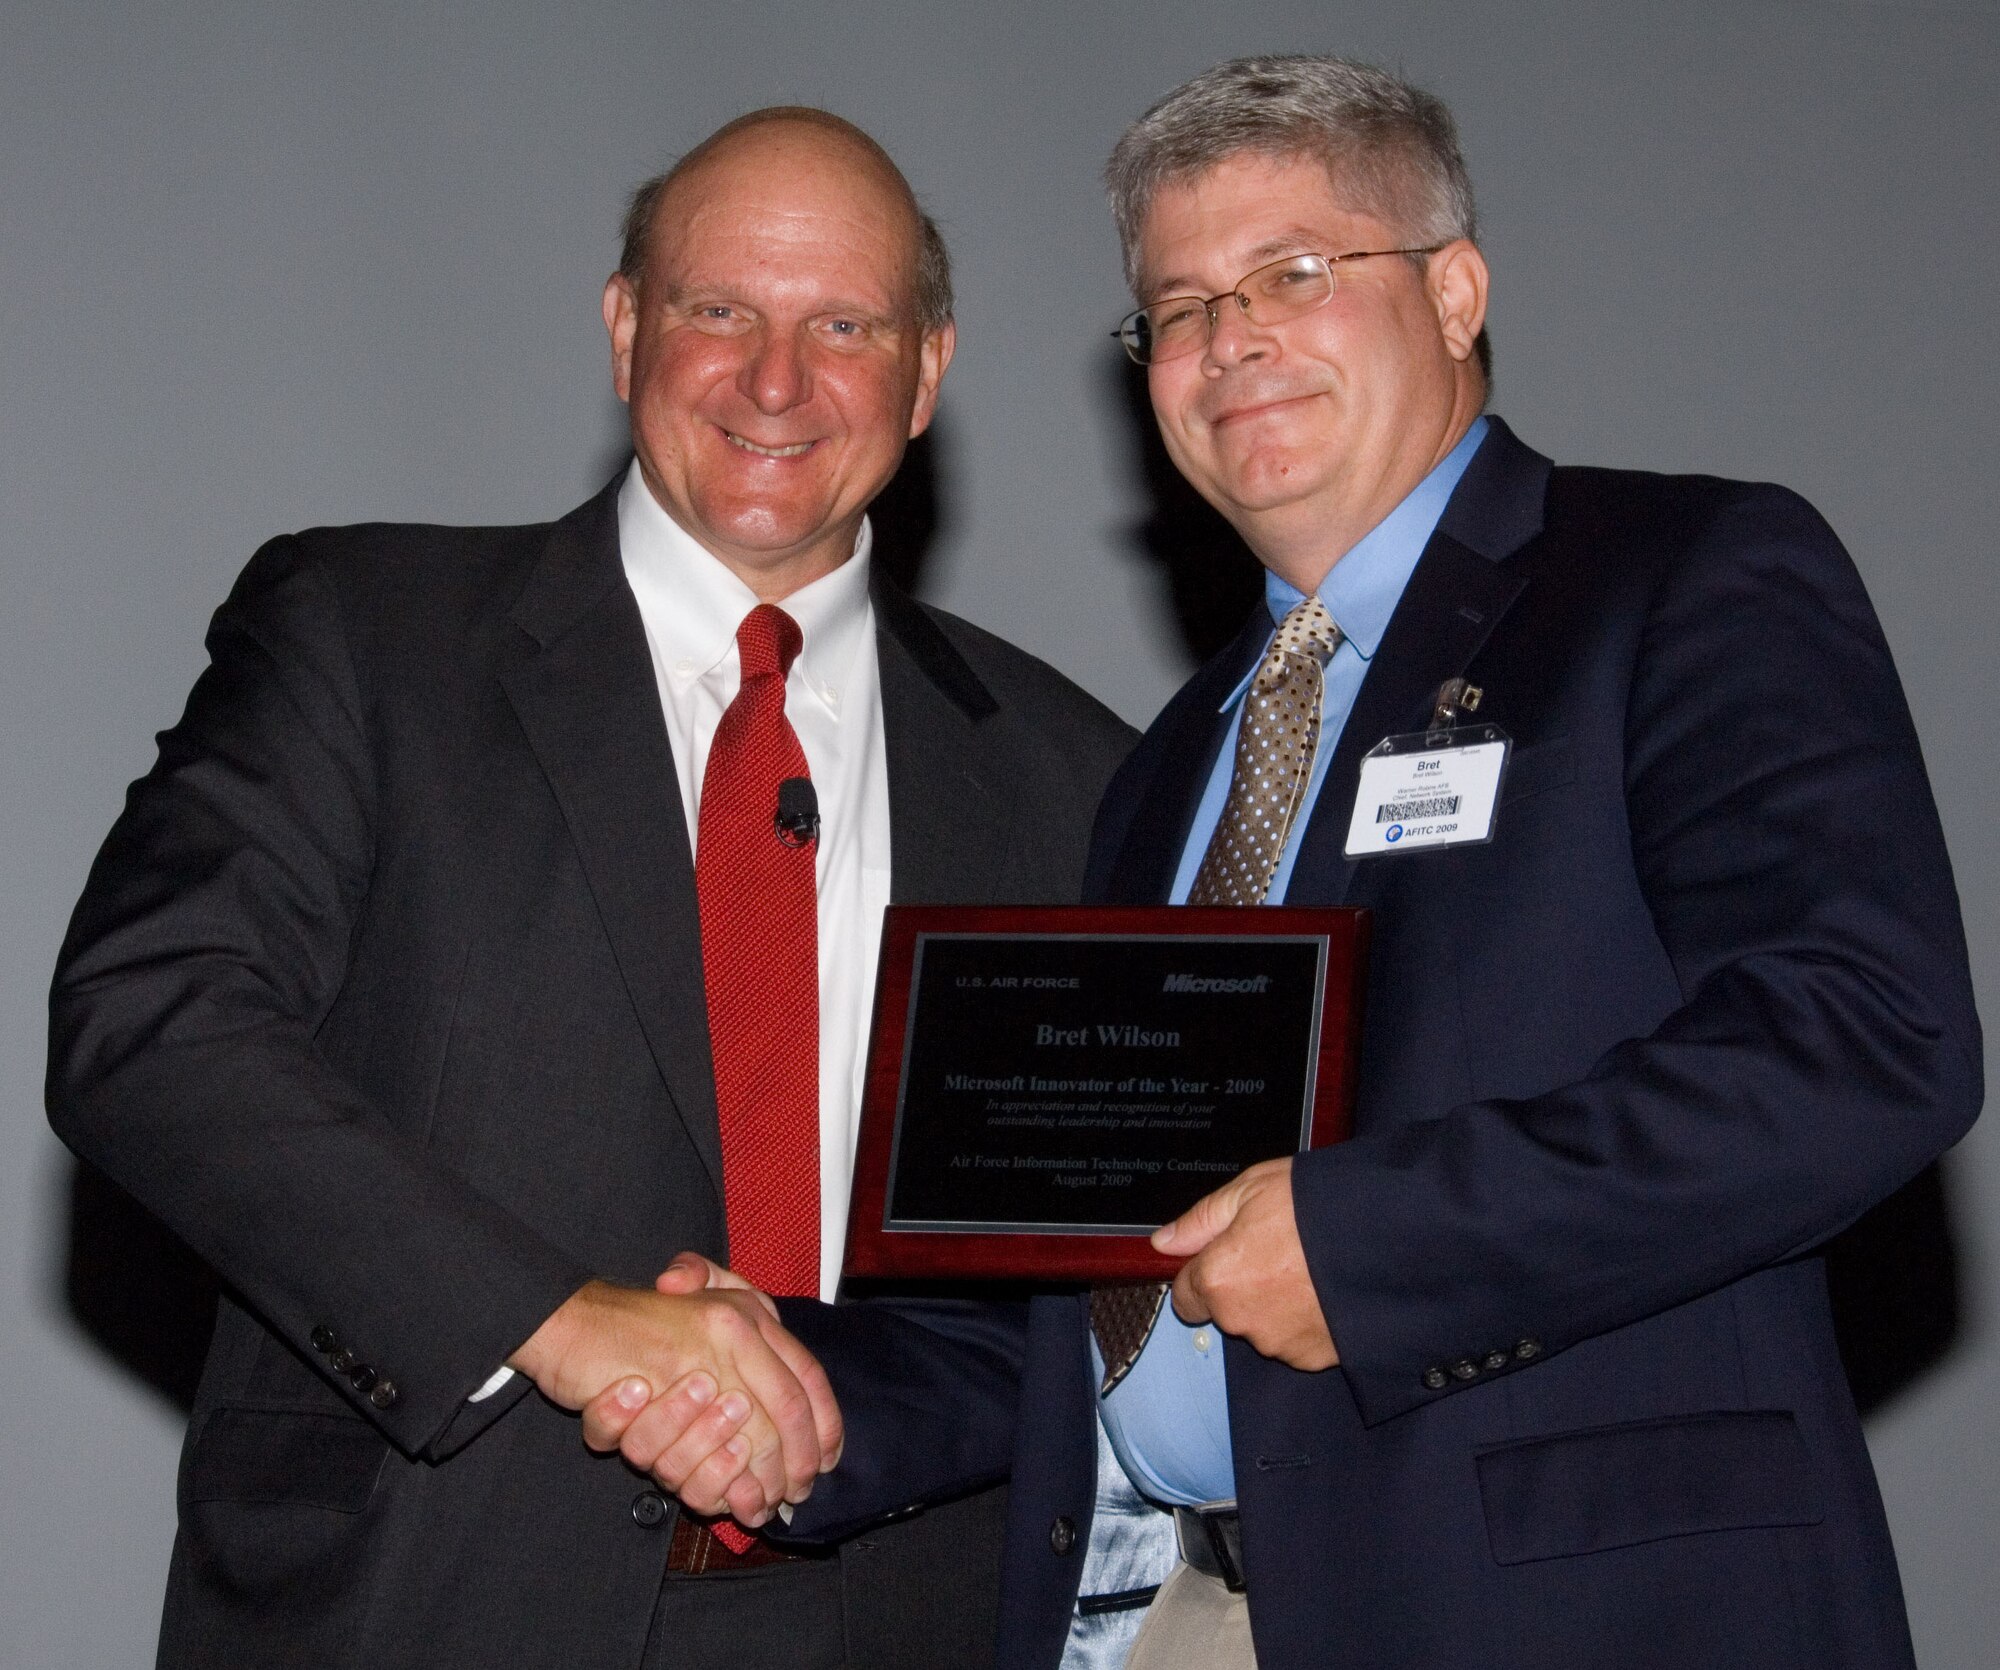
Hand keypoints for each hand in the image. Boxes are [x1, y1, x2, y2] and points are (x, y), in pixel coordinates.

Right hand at [510, 1262, 841, 1523]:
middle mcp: (728, 1332)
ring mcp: (688, 1365)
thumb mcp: (703, 1300)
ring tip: (761, 1500)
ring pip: (738, 1438)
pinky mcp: (647, 1398)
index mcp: (746, 1314)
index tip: (828, 1459)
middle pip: (784, 1411)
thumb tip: (784, 1387)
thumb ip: (745, 1317)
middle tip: (795, 1493)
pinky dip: (707, 1484)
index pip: (805, 1373)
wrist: (571, 1318)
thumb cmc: (641, 1317)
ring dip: (752, 1477)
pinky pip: (681, 1456)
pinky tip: (724, 1501)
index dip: (825, 1421)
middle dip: (794, 1462)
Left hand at [1151, 1157, 1338, 1369]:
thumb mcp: (1250, 1190)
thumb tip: (1163, 1243)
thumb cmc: (1315, 1207)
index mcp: (1218, 1280)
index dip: (1203, 1274)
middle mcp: (1243, 1322)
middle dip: (1245, 1286)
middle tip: (1280, 1250)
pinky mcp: (1316, 1358)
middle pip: (1227, 1311)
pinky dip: (1309, 1321)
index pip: (1186, 1297)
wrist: (1385, 1236)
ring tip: (1311, 1268)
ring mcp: (1282, 1345)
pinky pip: (1299, 1340)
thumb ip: (1201, 1221)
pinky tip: (1328, 1290)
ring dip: (1279, 1304)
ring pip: (1264, 1327)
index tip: (1227, 1256)